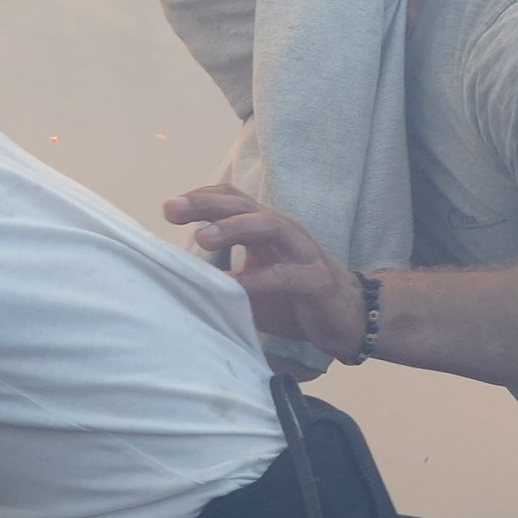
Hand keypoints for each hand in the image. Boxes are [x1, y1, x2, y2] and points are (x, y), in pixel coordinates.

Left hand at [162, 181, 363, 359]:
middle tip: (172, 208)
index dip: (201, 197)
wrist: (347, 320)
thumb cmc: (292, 299)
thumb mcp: (250, 285)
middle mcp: (283, 232)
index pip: (232, 200)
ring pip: (268, 227)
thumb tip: (175, 282)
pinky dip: (258, 279)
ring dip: (233, 229)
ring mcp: (302, 253)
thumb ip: (220, 278)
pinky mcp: (316, 280)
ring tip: (202, 238)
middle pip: (243, 206)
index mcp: (265, 228)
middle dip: (206, 204)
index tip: (169, 207)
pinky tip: (235, 286)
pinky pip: (285, 275)